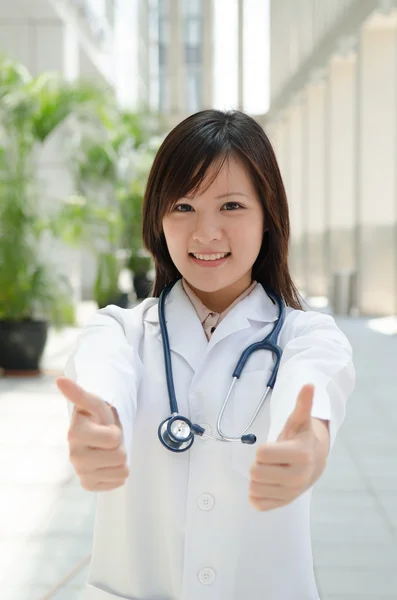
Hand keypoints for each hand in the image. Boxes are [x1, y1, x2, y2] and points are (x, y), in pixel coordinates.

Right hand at [57, 376, 128, 491]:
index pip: (113, 439)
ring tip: (109, 450)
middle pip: (120, 457)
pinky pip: (117, 483)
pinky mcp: (89, 484)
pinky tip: (108, 463)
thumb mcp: (94, 403)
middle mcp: (74, 456)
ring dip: (120, 459)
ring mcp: (81, 472)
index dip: (115, 432)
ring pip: (122, 471)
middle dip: (119, 446)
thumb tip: (60, 380)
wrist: (97, 434)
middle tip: (109, 440)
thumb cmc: (97, 417)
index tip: (106, 427)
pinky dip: (117, 473)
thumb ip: (79, 393)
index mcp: (74, 434)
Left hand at [249, 383, 317, 511]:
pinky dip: (256, 494)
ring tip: (271, 470)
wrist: (313, 464)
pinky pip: (256, 503)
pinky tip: (268, 484)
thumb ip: (302, 404)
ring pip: (253, 488)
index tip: (274, 448)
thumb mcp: (299, 421)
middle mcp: (298, 478)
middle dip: (258, 463)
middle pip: (255, 472)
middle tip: (271, 460)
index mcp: (300, 456)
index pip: (261, 454)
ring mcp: (290, 494)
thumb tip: (309, 384)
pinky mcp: (281, 505)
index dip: (263, 449)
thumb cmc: (300, 438)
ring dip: (257, 478)